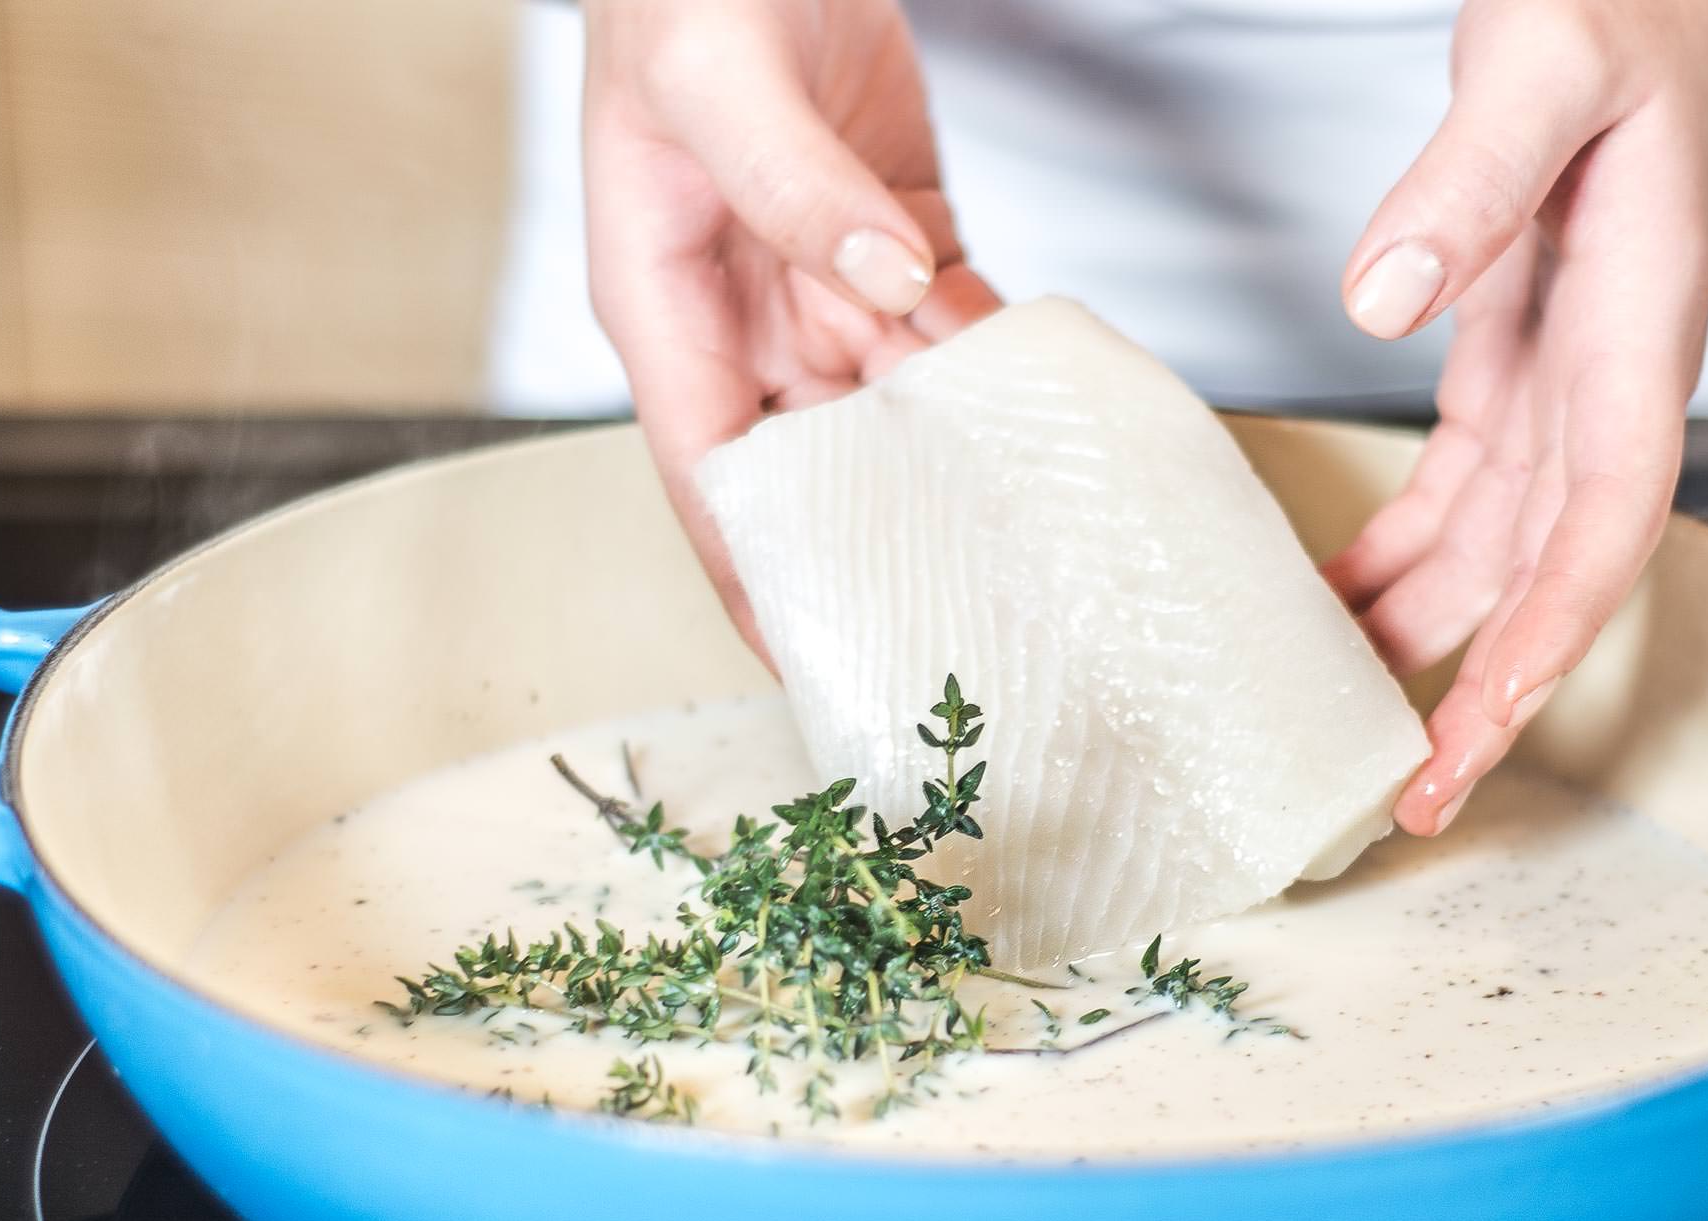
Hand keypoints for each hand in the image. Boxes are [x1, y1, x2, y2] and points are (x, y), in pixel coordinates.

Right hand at [581, 0, 998, 641]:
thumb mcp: (712, 80)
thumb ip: (792, 187)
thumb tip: (882, 282)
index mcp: (668, 304)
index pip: (710, 474)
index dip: (756, 572)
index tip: (810, 653)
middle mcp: (746, 310)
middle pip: (815, 458)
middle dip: (880, 529)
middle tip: (958, 606)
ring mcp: (822, 275)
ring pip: (894, 400)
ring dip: (954, 449)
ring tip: (1021, 524)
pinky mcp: (891, 230)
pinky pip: (946, 319)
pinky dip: (991, 356)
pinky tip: (1039, 397)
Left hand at [1324, 0, 1707, 834]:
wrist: (1626, 7)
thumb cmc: (1601, 23)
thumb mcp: (1537, 69)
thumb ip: (1471, 177)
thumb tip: (1379, 298)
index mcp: (1632, 341)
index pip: (1609, 519)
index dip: (1556, 627)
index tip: (1490, 715)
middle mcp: (1605, 392)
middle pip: (1550, 578)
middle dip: (1488, 694)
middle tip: (1408, 799)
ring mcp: (1558, 397)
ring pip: (1493, 560)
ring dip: (1426, 645)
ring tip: (1348, 733)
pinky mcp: (1508, 384)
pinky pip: (1451, 506)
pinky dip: (1392, 564)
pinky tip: (1327, 606)